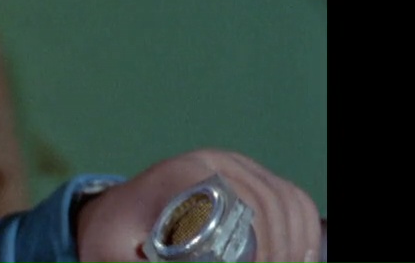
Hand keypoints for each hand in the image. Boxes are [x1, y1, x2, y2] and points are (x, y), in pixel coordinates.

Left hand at [74, 150, 321, 262]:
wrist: (113, 220)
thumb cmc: (113, 239)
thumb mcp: (115, 256)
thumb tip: (176, 260)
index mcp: (180, 173)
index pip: (241, 200)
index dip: (259, 240)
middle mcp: (212, 161)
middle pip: (270, 203)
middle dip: (277, 247)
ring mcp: (234, 167)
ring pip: (288, 201)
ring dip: (292, 242)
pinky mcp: (249, 180)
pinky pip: (292, 200)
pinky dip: (301, 230)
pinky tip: (293, 256)